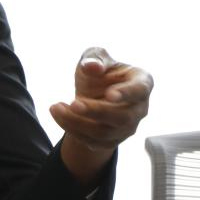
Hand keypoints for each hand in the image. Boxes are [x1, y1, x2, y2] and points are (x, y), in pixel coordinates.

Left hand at [49, 47, 152, 183]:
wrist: (92, 93)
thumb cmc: (99, 70)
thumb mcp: (95, 56)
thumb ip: (94, 58)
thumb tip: (92, 66)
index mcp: (142, 82)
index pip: (140, 90)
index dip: (126, 93)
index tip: (110, 94)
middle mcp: (140, 108)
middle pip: (122, 117)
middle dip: (96, 111)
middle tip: (73, 103)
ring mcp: (127, 128)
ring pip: (104, 133)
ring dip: (77, 122)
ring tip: (56, 107)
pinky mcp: (112, 141)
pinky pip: (93, 142)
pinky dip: (72, 130)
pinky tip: (59, 115)